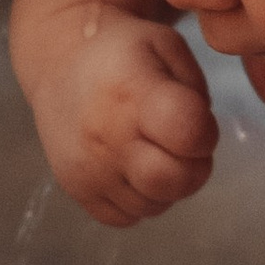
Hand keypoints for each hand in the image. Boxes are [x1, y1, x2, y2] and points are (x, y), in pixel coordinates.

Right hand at [29, 9, 218, 226]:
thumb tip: (200, 142)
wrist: (59, 63)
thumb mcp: (166, 47)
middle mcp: (106, 136)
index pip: (191, 135)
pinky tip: (131, 166)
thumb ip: (195, 93)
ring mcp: (88, 168)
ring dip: (165, 184)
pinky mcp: (75, 189)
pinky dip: (138, 198)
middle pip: (174, 181)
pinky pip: (127, 217)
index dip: (205, 133)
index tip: (193, 119)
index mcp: (132, 94)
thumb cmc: (123, 54)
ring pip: (154, 205)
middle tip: (181, 143)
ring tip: (151, 148)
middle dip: (193, 167)